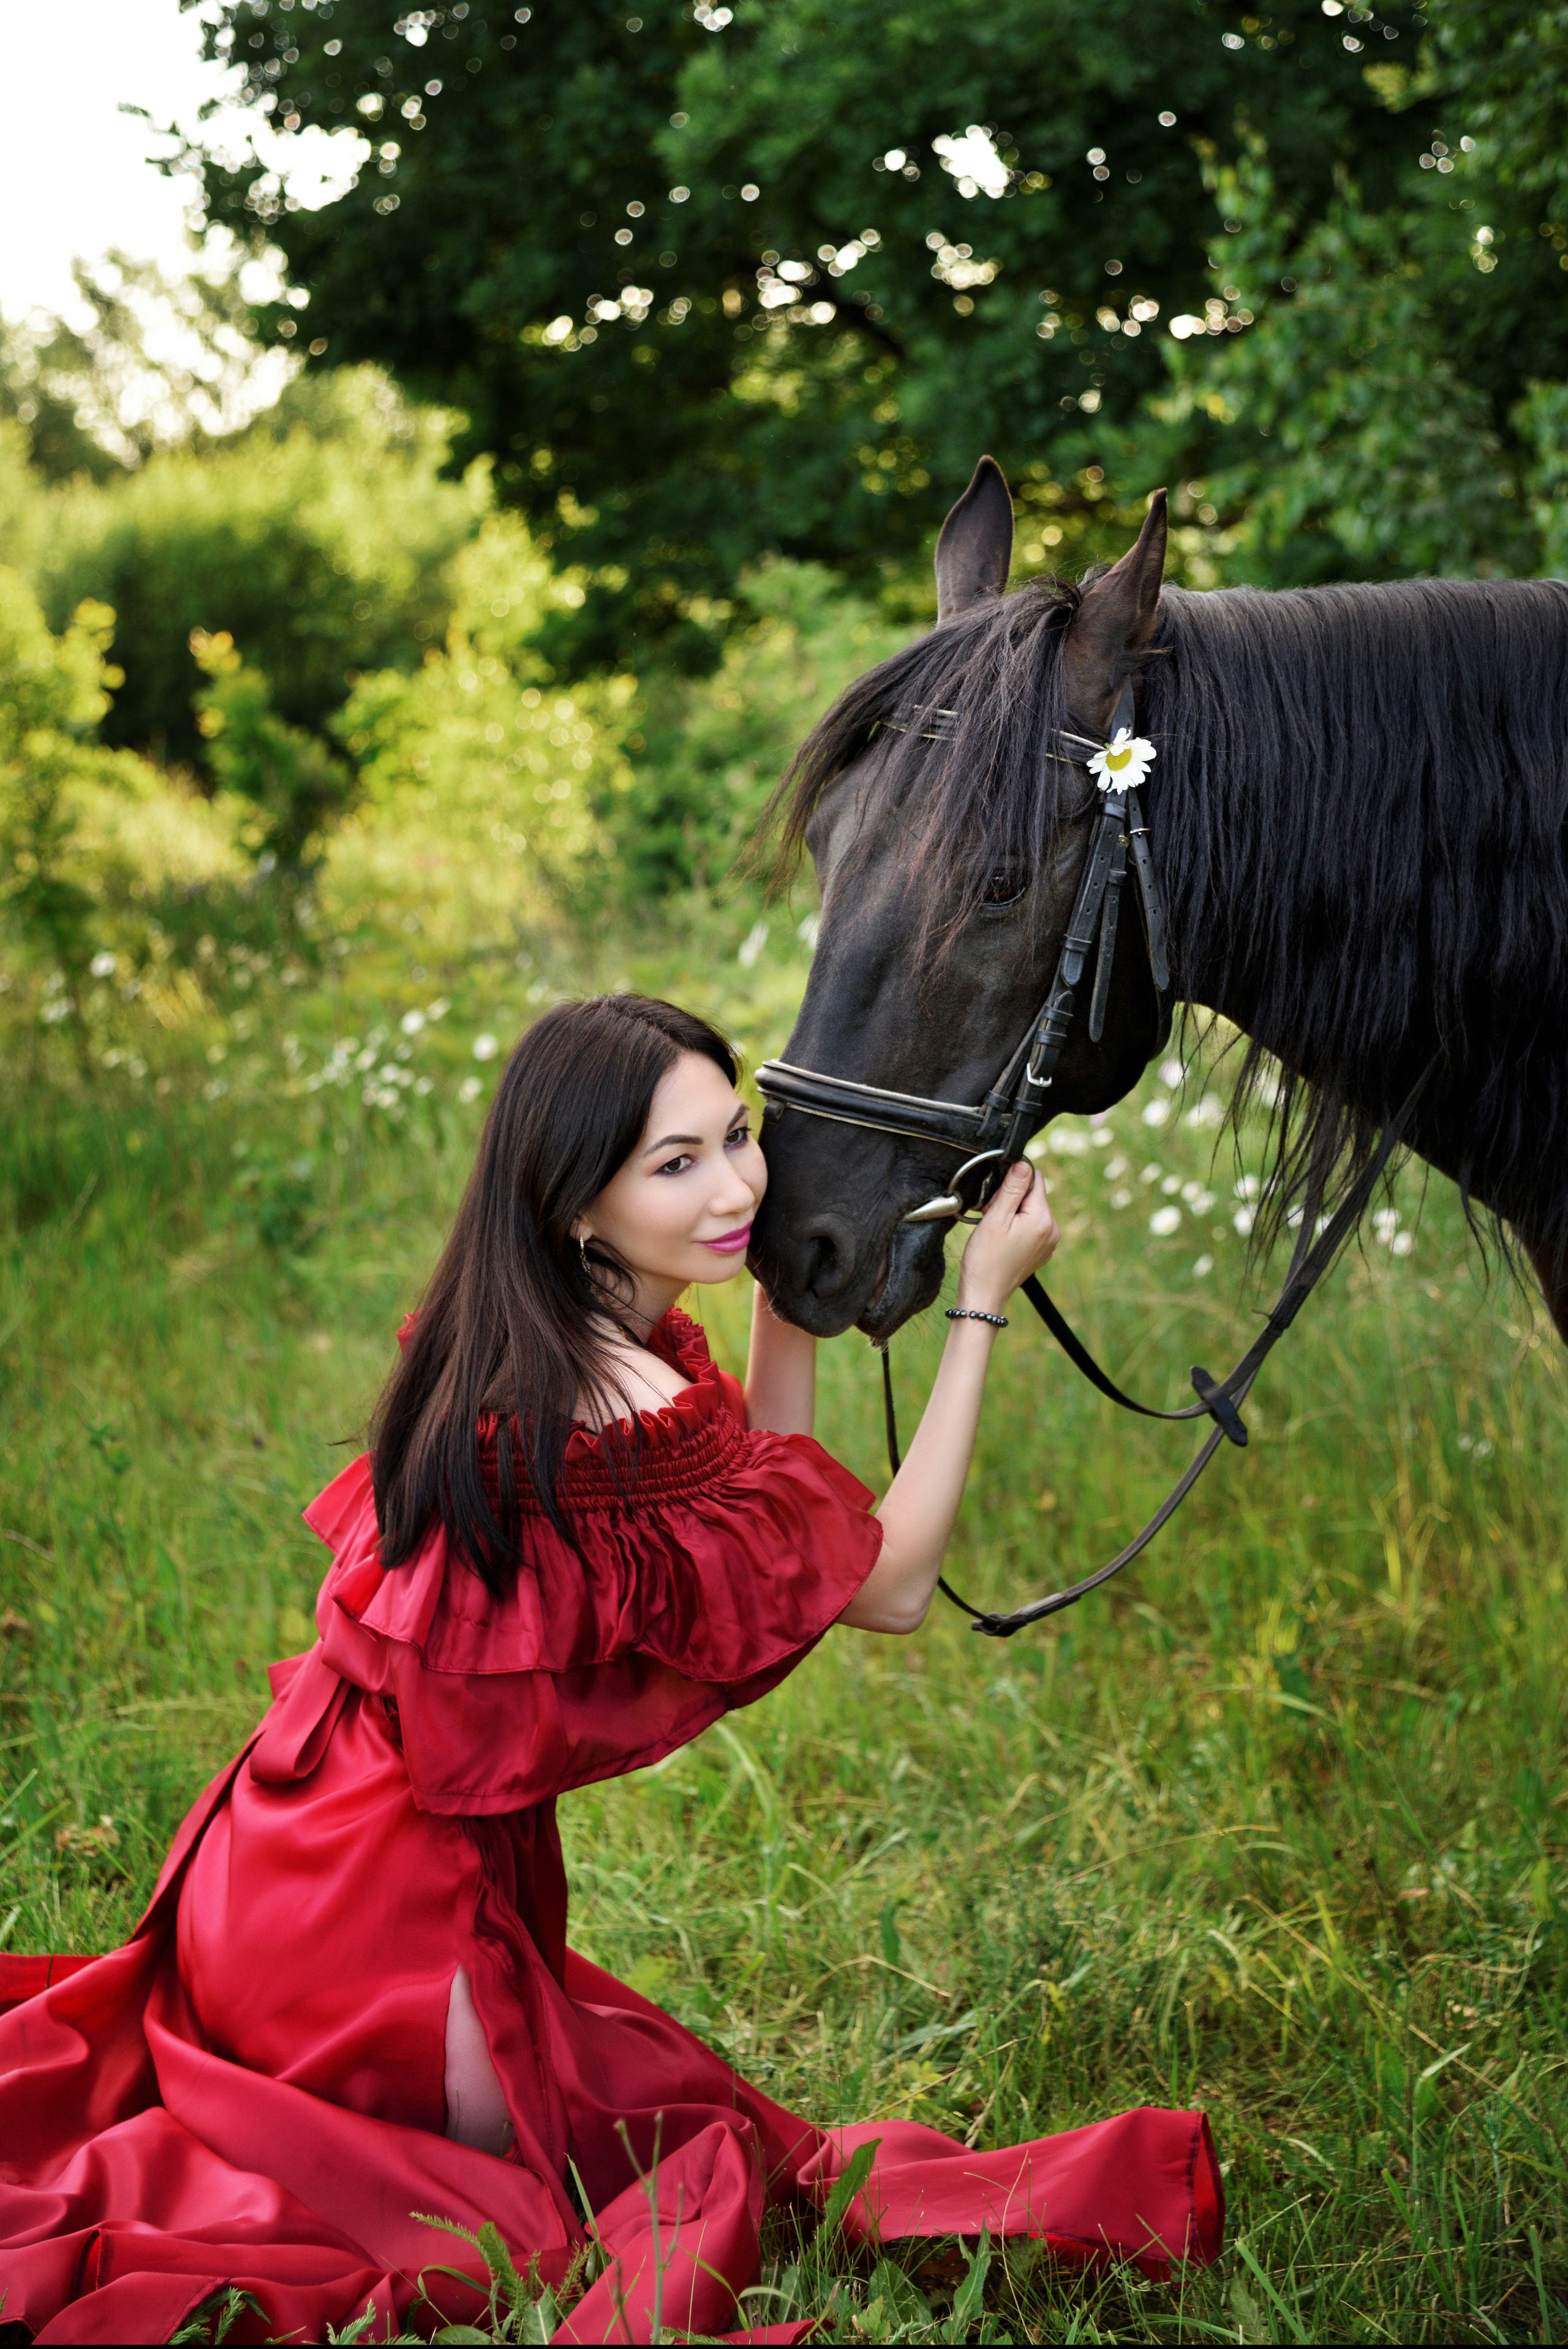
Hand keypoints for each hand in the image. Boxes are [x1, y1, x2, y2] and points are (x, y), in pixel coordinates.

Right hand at [956, 1161, 1058, 1314]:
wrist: (984, 1295)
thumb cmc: (985, 1258)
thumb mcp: (996, 1218)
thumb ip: (1013, 1188)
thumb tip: (1024, 1163)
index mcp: (1043, 1219)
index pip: (1035, 1179)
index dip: (1012, 1181)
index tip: (995, 1197)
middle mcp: (1053, 1230)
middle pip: (1033, 1195)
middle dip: (1011, 1197)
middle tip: (991, 1214)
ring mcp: (1049, 1243)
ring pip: (1032, 1210)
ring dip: (1012, 1211)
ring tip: (995, 1228)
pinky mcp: (1042, 1251)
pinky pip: (1032, 1226)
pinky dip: (1017, 1226)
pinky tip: (1002, 1238)